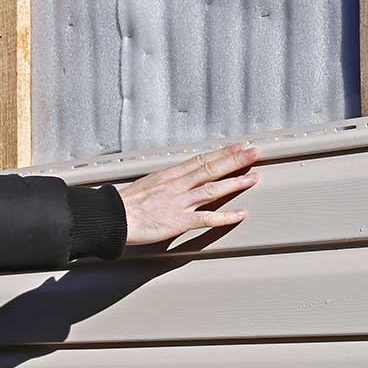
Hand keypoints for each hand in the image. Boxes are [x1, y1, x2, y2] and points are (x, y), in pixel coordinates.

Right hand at [119, 142, 259, 245]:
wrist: (112, 217)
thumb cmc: (126, 203)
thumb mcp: (148, 183)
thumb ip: (167, 181)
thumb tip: (179, 178)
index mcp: (170, 175)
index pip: (202, 159)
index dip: (223, 152)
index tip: (239, 146)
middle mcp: (178, 185)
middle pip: (212, 169)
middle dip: (236, 160)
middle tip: (255, 152)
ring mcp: (180, 202)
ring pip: (213, 189)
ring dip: (235, 183)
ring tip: (254, 178)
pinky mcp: (178, 221)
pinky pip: (206, 218)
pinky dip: (225, 217)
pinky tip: (240, 214)